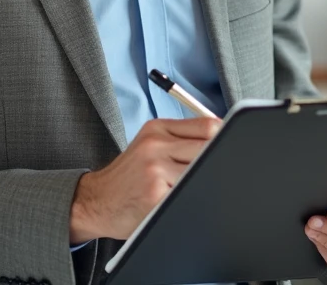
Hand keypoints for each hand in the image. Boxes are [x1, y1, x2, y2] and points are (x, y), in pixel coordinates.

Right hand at [68, 117, 220, 241]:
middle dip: (219, 159)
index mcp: (156, 129)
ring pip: (200, 171)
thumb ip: (180, 139)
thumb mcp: (149, 145)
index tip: (232, 146)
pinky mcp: (155, 194)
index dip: (224, 137)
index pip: (206, 126)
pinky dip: (193, 197)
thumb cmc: (128, 176)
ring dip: (205, 180)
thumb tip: (221, 139)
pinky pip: (188, 194)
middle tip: (223, 169)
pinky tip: (186, 201)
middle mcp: (155, 145)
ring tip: (200, 187)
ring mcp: (155, 169)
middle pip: (207, 146)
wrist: (95, 200)